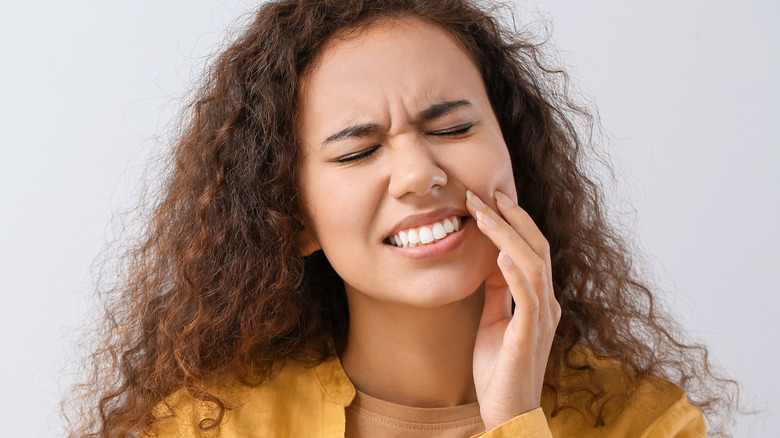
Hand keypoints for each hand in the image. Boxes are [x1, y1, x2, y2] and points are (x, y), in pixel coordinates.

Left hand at [465, 189, 559, 430]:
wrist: (507, 412)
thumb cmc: (499, 370)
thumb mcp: (494, 321)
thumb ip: (498, 292)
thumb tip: (491, 260)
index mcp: (539, 300)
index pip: (531, 250)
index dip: (514, 222)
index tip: (491, 198)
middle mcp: (546, 304)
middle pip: (536, 249)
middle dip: (512, 218)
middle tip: (486, 193)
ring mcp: (541, 319)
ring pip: (533, 265)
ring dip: (508, 236)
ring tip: (485, 214)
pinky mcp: (529, 336)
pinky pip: (528, 299)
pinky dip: (515, 273)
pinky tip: (500, 254)